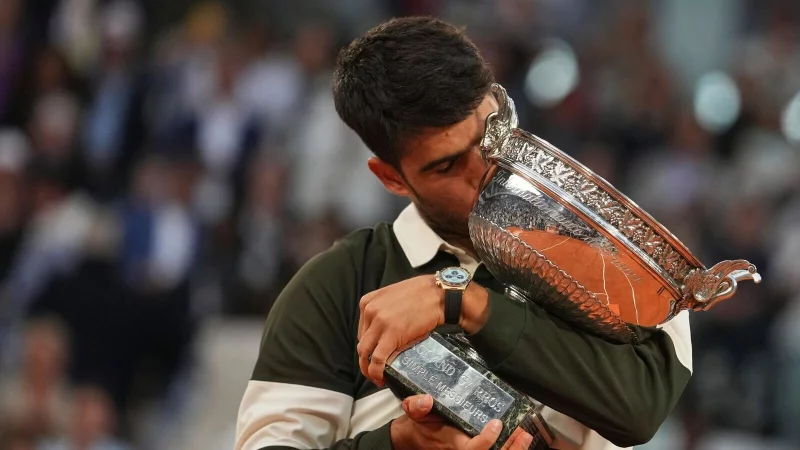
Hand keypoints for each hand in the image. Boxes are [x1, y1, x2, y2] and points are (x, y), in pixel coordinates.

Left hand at [357, 276, 442, 385]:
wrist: (439, 294)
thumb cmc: (421, 293)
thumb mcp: (392, 296)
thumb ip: (383, 310)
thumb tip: (383, 330)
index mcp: (367, 302)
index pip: (362, 331)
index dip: (368, 346)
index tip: (375, 354)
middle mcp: (370, 311)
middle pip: (362, 342)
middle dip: (366, 359)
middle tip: (374, 370)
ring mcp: (379, 323)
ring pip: (365, 352)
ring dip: (368, 368)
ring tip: (377, 377)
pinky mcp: (392, 335)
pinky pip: (378, 358)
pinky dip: (376, 371)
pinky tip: (380, 378)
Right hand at [391, 394, 533, 449]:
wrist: (417, 438)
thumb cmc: (420, 425)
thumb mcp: (414, 413)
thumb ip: (416, 406)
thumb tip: (426, 400)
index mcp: (453, 443)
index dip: (486, 440)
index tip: (497, 424)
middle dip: (510, 449)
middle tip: (523, 434)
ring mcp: (471, 449)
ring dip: (514, 448)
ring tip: (526, 436)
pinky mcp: (477, 448)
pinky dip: (510, 447)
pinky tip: (520, 438)